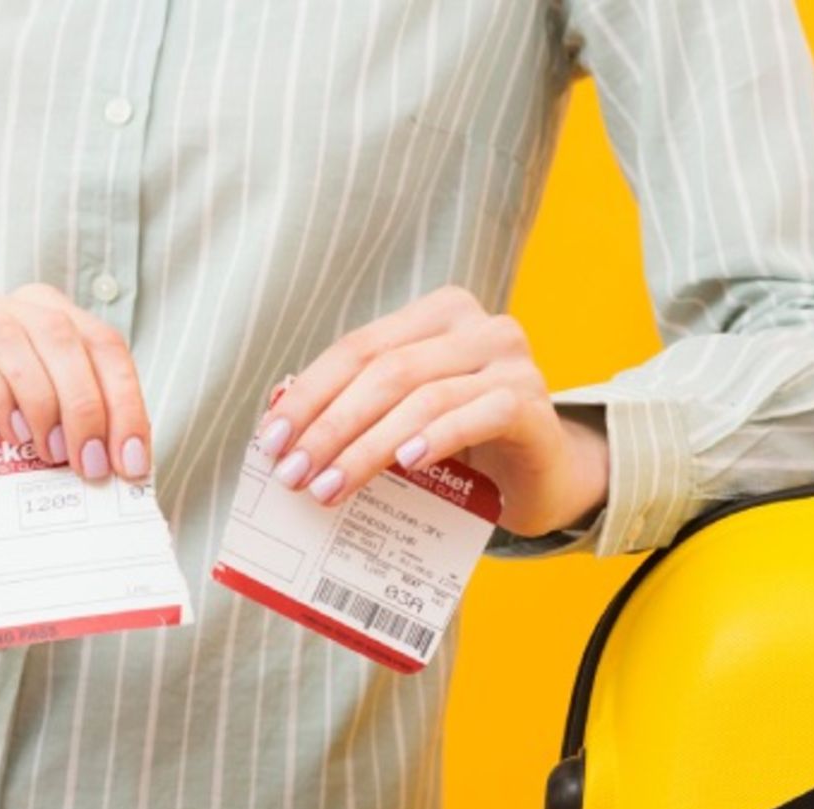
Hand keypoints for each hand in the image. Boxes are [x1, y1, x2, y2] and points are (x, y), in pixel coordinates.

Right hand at [0, 283, 149, 481]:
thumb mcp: (52, 431)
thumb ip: (88, 431)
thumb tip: (131, 462)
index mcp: (53, 317)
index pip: (106, 346)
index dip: (126, 403)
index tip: (132, 462)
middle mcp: (12, 307)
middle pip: (66, 339)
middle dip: (87, 407)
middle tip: (91, 464)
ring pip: (19, 345)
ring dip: (45, 405)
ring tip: (52, 455)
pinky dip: (1, 403)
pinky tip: (14, 439)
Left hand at [252, 285, 607, 537]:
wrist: (543, 474)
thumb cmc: (465, 444)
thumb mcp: (405, 418)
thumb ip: (358, 407)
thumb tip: (279, 422)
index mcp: (437, 314)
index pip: (358, 348)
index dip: (309, 394)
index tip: (271, 442)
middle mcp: (478, 326)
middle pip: (385, 371)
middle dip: (330, 426)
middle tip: (294, 476)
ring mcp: (511, 361)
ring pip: (423, 397)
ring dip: (368, 447)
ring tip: (331, 488)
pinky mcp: (533, 404)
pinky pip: (479, 414)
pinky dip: (438, 437)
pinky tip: (407, 463)